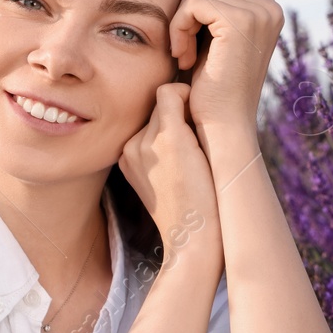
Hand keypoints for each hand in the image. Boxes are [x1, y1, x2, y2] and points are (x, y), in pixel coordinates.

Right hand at [117, 83, 220, 264]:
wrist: (194, 240)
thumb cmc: (192, 212)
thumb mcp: (166, 180)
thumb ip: (164, 153)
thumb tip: (184, 119)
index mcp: (127, 158)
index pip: (146, 120)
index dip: (172, 122)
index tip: (191, 141)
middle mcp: (129, 148)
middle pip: (156, 108)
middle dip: (180, 115)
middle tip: (200, 145)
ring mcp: (145, 142)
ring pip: (166, 99)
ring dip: (188, 112)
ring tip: (202, 146)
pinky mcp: (168, 138)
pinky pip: (172, 92)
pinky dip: (189, 96)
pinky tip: (205, 121)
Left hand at [168, 0, 284, 152]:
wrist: (221, 126)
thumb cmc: (212, 90)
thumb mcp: (218, 40)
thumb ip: (218, 7)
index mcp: (270, 11)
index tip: (197, 25)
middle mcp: (271, 9)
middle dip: (191, 4)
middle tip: (185, 43)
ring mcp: (259, 14)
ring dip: (182, 20)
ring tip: (184, 54)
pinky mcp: (240, 23)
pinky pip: (194, 2)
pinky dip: (179, 27)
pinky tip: (183, 57)